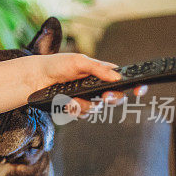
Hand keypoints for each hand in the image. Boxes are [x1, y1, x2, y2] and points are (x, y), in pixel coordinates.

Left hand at [28, 53, 147, 115]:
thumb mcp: (78, 61)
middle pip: (116, 98)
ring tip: (72, 98)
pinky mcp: (76, 107)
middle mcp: (97, 86)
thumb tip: (117, 77)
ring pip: (97, 108)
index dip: (136, 85)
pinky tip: (65, 102)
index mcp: (102, 72)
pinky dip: (74, 109)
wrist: (36, 78)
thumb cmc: (57, 64)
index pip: (124, 79)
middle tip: (105, 96)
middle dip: (112, 99)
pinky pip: (83, 114)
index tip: (139, 90)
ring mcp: (87, 98)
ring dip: (86, 104)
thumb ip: (98, 69)